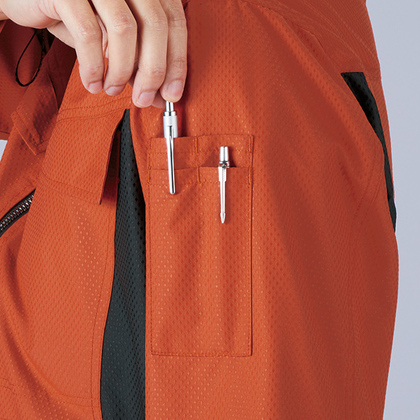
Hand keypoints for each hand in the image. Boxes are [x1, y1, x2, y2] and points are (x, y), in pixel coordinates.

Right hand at [0, 0, 187, 108]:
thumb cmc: (74, 13)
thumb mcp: (113, 39)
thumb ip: (138, 63)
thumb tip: (158, 97)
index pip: (174, 21)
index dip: (177, 61)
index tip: (172, 93)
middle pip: (155, 25)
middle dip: (153, 72)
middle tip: (143, 99)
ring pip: (125, 30)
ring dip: (121, 71)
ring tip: (112, 89)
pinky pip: (89, 34)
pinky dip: (93, 66)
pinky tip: (93, 83)